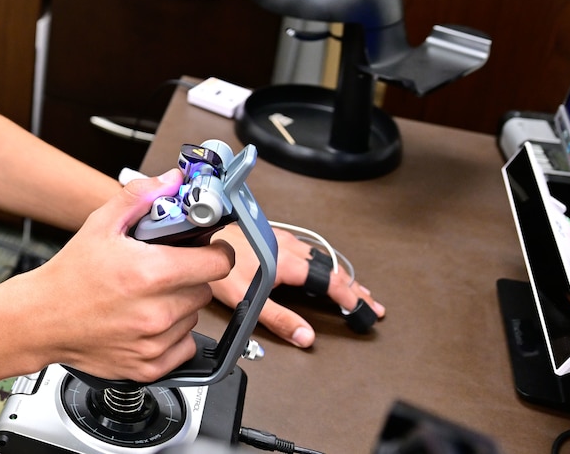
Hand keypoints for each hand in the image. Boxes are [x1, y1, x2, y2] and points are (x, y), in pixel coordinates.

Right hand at [17, 171, 235, 382]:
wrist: (41, 320)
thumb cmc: (69, 275)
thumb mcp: (100, 225)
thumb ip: (141, 198)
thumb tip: (172, 180)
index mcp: (149, 273)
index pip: (218, 264)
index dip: (216, 252)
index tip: (207, 250)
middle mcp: (156, 311)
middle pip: (205, 290)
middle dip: (190, 277)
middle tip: (162, 271)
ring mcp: (154, 342)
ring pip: (194, 317)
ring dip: (179, 306)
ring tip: (147, 297)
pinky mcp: (150, 366)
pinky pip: (184, 346)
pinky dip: (171, 335)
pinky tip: (145, 321)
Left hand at [209, 224, 383, 347]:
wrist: (198, 234)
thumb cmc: (218, 263)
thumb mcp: (248, 298)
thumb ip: (279, 318)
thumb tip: (305, 336)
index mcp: (288, 262)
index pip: (330, 282)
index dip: (349, 298)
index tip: (363, 310)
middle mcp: (288, 247)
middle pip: (331, 269)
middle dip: (353, 288)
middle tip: (370, 304)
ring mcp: (281, 239)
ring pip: (321, 257)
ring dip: (340, 274)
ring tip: (354, 288)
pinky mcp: (271, 235)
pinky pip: (307, 250)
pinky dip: (322, 263)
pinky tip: (319, 266)